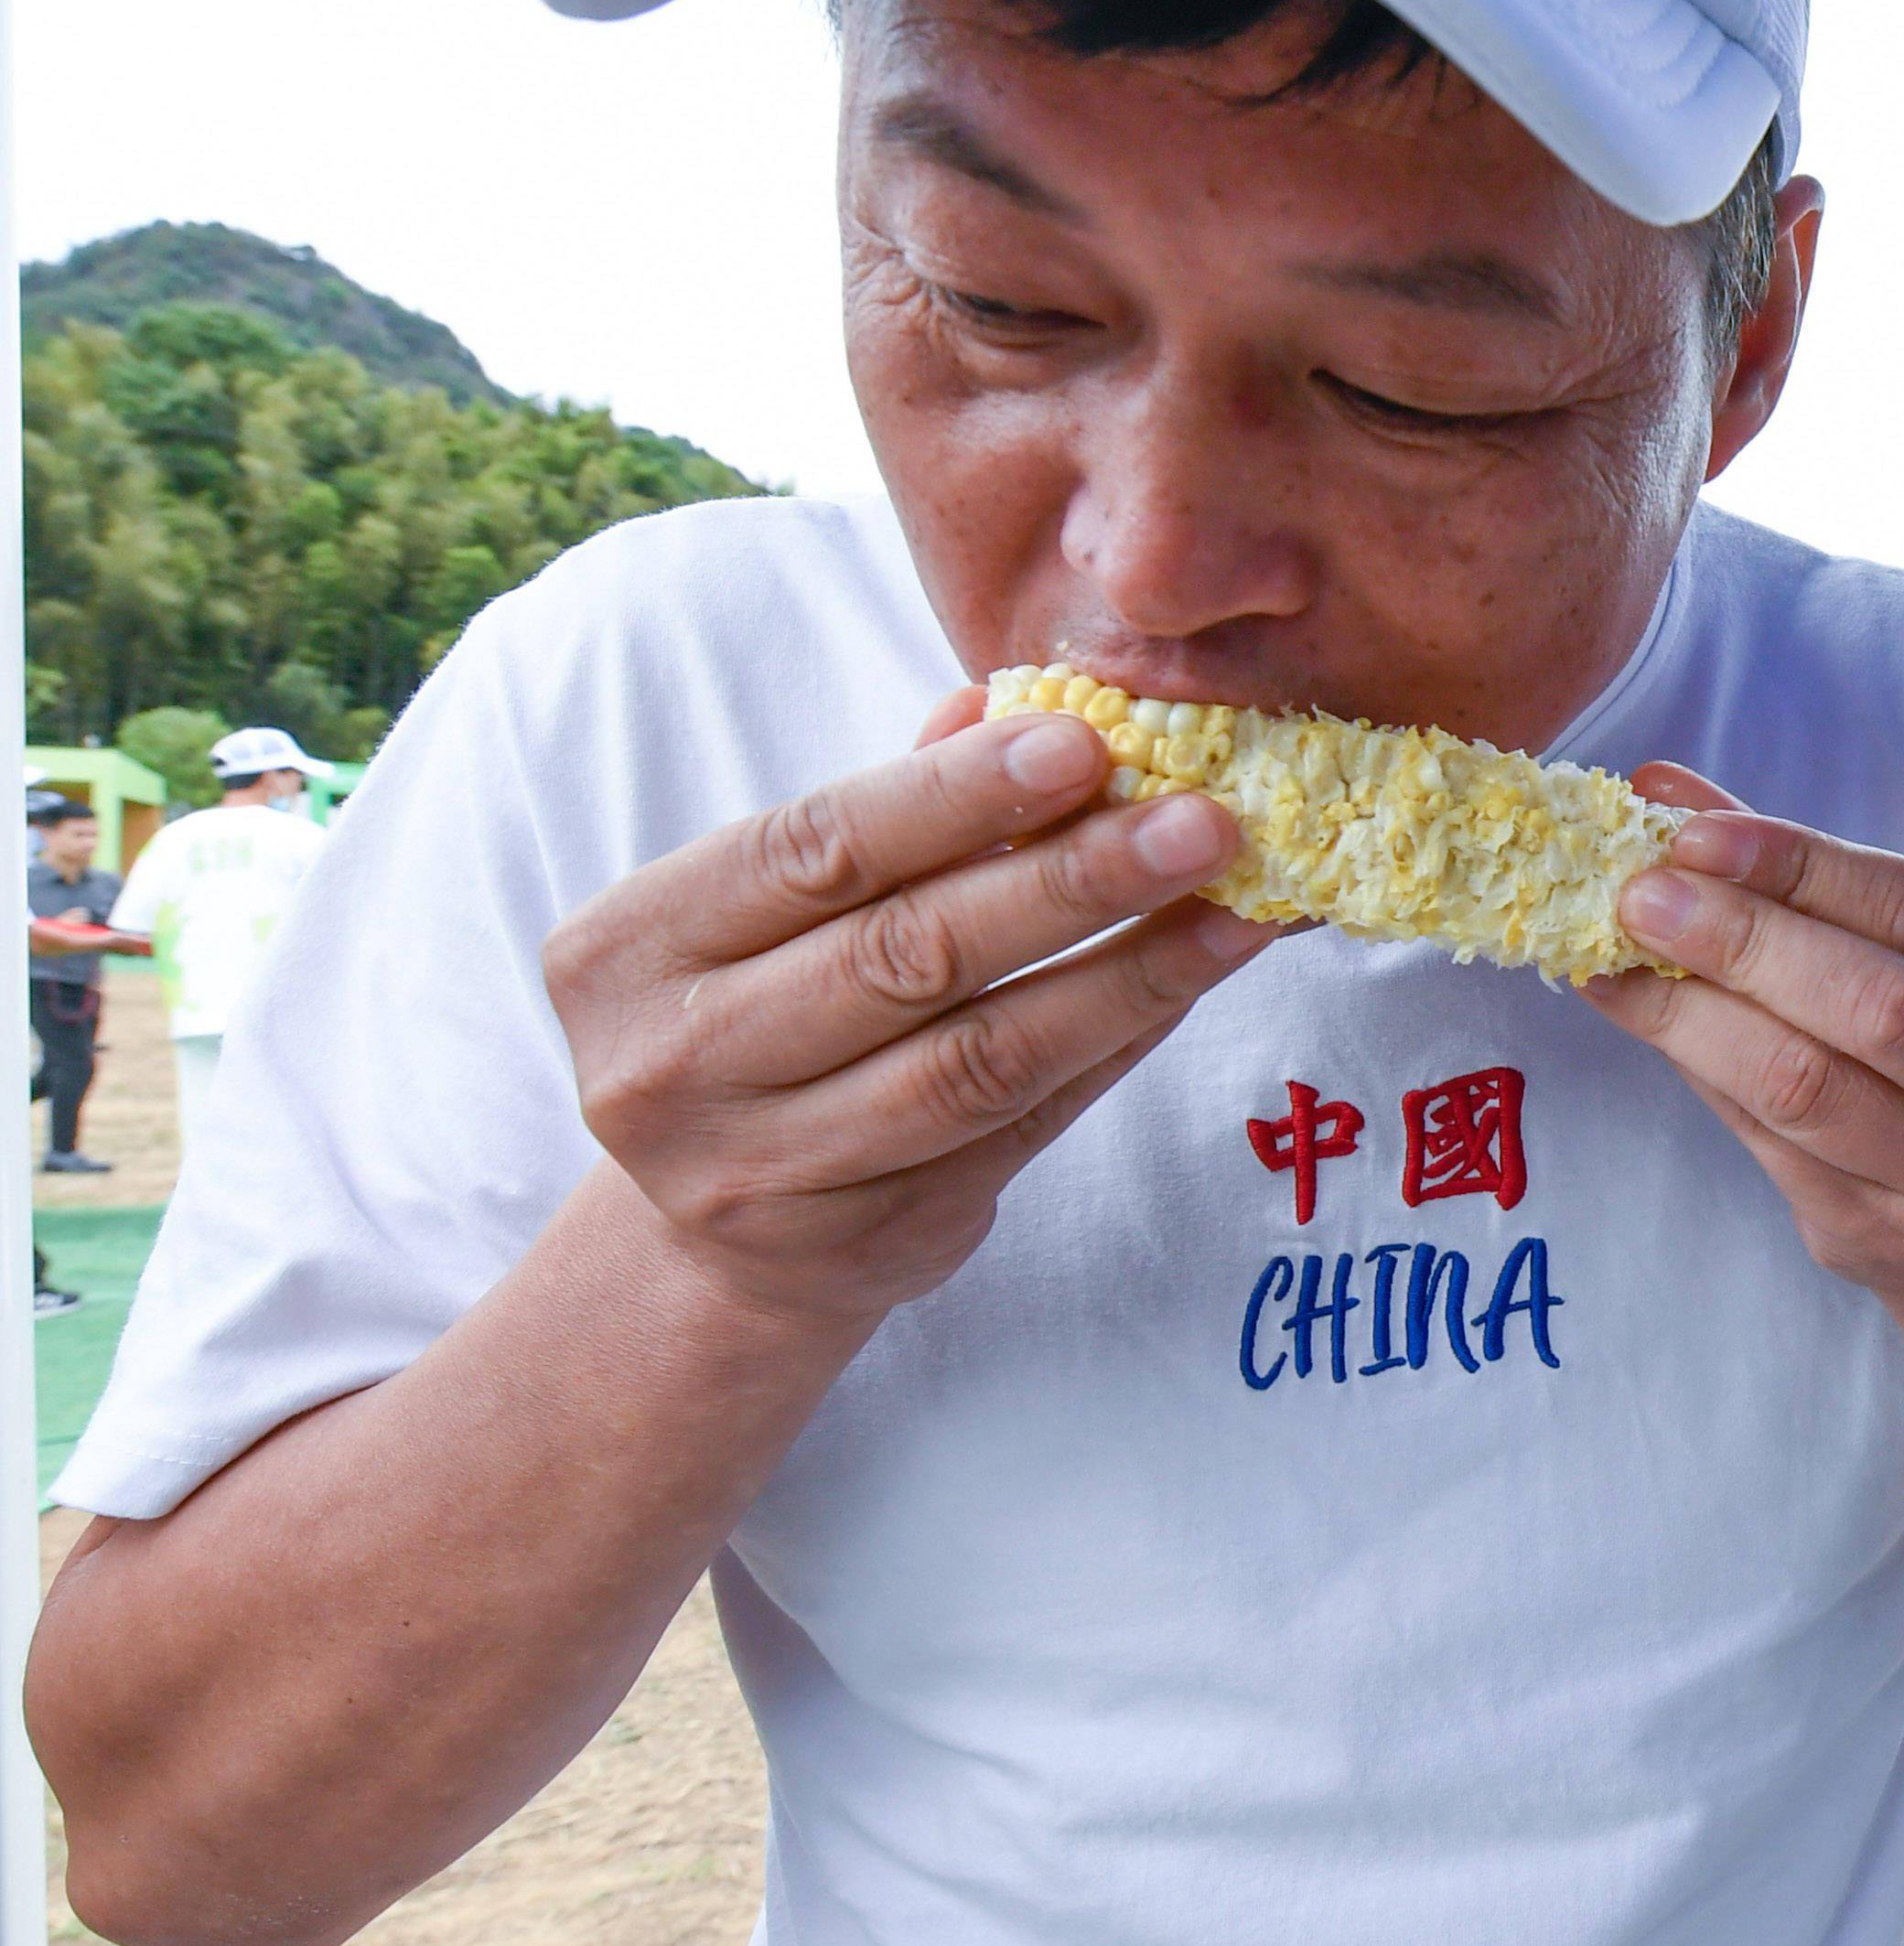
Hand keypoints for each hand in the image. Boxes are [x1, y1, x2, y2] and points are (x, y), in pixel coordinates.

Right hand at [543, 692, 1279, 1329]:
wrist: (718, 1238)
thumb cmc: (755, 1020)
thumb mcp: (769, 915)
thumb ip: (881, 819)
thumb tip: (1000, 705)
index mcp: (627, 951)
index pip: (810, 852)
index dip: (952, 799)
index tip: (1084, 743)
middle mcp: (672, 1068)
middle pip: (906, 958)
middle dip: (1069, 881)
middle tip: (1199, 821)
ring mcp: (766, 1171)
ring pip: (979, 1059)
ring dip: (1126, 975)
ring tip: (1235, 907)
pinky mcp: (872, 1240)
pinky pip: (1024, 1128)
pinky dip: (1118, 1047)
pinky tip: (1193, 984)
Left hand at [1582, 765, 1903, 1295]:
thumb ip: (1805, 871)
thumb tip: (1663, 792)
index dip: (1805, 868)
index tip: (1694, 836)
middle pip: (1880, 1007)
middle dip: (1745, 942)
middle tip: (1638, 897)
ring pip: (1811, 1088)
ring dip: (1693, 1016)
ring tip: (1614, 960)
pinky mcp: (1895, 1241)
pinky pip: (1773, 1145)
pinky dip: (1695, 1072)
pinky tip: (1641, 1020)